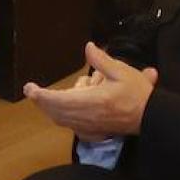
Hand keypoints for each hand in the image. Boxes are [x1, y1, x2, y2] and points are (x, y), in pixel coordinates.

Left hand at [22, 43, 157, 138]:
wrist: (149, 117)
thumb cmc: (137, 94)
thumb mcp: (122, 71)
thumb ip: (101, 60)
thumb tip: (87, 47)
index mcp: (92, 101)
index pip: (59, 100)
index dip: (41, 95)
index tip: (29, 89)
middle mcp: (87, 117)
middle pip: (55, 111)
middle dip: (42, 101)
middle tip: (34, 90)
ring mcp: (89, 127)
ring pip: (61, 119)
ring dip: (53, 107)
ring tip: (65, 92)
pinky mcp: (92, 132)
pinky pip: (71, 126)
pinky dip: (63, 117)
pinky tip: (70, 107)